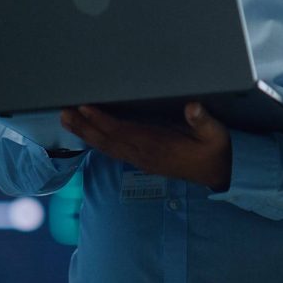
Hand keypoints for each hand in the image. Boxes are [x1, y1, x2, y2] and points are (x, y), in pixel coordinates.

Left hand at [60, 102, 231, 190]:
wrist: (218, 174)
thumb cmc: (215, 149)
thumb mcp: (215, 134)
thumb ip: (203, 121)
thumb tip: (193, 107)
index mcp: (158, 145)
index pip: (124, 132)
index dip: (103, 121)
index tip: (86, 108)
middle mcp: (145, 154)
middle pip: (109, 140)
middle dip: (85, 127)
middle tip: (64, 113)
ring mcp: (142, 160)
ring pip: (108, 147)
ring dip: (87, 134)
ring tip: (67, 121)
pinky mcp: (143, 161)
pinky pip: (114, 151)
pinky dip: (98, 142)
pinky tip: (87, 135)